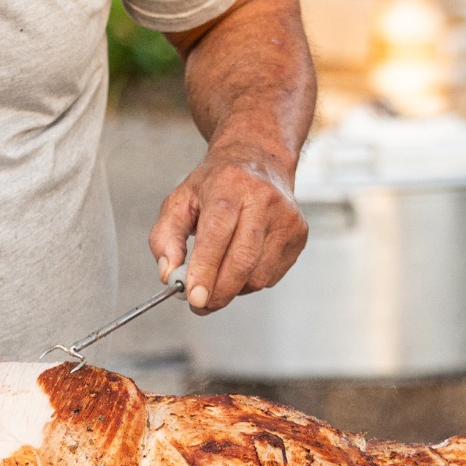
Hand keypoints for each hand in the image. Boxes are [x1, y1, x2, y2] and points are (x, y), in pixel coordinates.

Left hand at [149, 145, 307, 313]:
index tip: (193, 297)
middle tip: (200, 305)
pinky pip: (271, 275)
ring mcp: (286, 218)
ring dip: (233, 287)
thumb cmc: (216, 185)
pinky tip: (242, 261)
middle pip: (243, 259)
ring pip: (258, 274)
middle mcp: (263, 199)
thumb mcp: (180, 200)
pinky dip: (250, 280)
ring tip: (219, 272)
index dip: (206, 268)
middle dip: (219, 291)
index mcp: (230, 186)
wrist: (260, 160)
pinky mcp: (300, 234)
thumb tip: (169, 274)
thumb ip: (165, 237)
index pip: (218, 233)